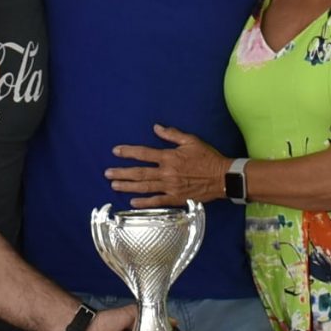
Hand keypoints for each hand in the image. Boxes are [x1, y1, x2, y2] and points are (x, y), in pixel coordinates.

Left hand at [106, 125, 227, 204]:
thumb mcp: (191, 141)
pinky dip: (144, 202)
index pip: (144, 153)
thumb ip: (172, 135)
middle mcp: (167, 172)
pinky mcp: (176, 198)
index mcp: (169, 157)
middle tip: (107, 173)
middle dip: (122, 172)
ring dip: (128, 186)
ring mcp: (170, 187)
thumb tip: (156, 128)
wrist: (222, 177)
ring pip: (144, 187)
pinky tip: (132, 202)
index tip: (116, 151)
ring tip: (114, 185)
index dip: (128, 152)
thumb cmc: (208, 158)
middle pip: (139, 173)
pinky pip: (157, 202)